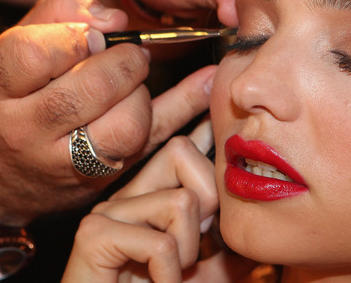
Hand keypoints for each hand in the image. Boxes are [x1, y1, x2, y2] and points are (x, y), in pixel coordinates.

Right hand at [0, 0, 216, 225]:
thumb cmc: (1, 98)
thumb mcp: (7, 45)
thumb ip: (56, 13)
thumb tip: (115, 17)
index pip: (34, 53)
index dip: (74, 35)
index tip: (90, 33)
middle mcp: (23, 131)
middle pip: (87, 92)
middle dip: (120, 63)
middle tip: (125, 55)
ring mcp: (63, 165)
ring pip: (123, 129)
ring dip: (140, 95)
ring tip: (131, 82)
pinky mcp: (99, 182)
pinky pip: (151, 147)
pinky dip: (184, 110)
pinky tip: (206, 82)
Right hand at [63, 119, 256, 282]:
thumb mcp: (203, 274)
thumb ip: (224, 246)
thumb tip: (256, 221)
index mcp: (146, 199)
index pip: (175, 147)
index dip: (194, 117)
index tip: (213, 88)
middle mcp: (124, 197)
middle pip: (181, 153)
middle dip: (209, 198)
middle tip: (196, 245)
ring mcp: (107, 213)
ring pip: (180, 202)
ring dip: (189, 253)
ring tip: (170, 276)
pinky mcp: (94, 236)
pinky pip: (160, 241)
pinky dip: (170, 275)